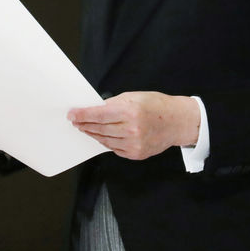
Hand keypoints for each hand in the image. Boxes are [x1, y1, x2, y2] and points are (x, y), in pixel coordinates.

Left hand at [68, 91, 199, 159]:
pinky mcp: (136, 154)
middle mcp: (131, 129)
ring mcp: (134, 143)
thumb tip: (95, 109)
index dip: (82, 115)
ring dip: (93, 134)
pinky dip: (106, 142)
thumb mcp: (134, 96)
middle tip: (75, 122)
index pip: (98, 114)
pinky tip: (101, 136)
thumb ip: (114, 104)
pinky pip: (114, 148)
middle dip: (84, 125)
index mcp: (130, 111)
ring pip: (105, 140)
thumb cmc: (157, 105)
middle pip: (99, 128)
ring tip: (85, 128)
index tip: (72, 115)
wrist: (177, 122)